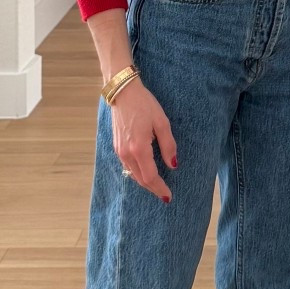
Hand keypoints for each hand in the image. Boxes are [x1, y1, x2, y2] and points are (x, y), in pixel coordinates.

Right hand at [110, 76, 177, 202]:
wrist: (122, 92)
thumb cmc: (144, 104)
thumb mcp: (162, 122)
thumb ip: (168, 145)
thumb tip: (173, 165)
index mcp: (139, 148)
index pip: (150, 177)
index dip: (160, 188)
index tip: (168, 196)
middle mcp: (126, 153)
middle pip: (140, 179)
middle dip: (153, 188)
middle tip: (165, 194)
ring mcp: (119, 150)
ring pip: (133, 174)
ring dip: (145, 182)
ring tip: (157, 185)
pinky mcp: (116, 146)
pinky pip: (127, 166)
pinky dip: (137, 173)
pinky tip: (145, 171)